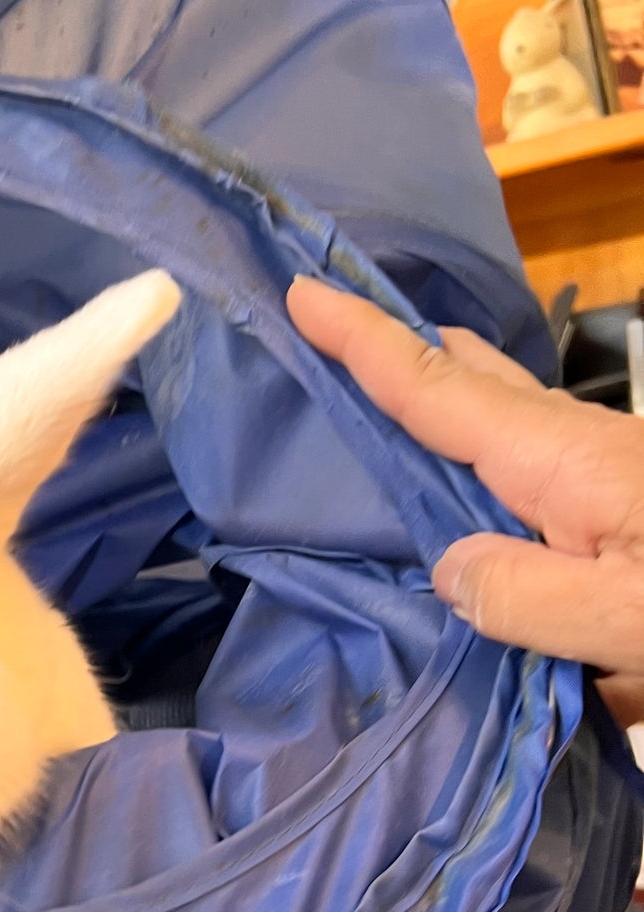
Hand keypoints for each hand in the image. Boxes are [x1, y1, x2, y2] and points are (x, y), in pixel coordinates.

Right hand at [287, 277, 643, 706]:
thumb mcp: (635, 622)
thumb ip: (530, 598)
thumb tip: (449, 566)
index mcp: (567, 467)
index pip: (440, 390)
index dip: (365, 343)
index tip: (302, 289)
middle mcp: (583, 460)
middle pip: (476, 386)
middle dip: (407, 353)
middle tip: (337, 322)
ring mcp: (615, 486)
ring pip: (513, 434)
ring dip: (454, 410)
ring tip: (396, 398)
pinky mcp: (636, 520)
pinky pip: (549, 487)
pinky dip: (501, 471)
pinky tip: (489, 505)